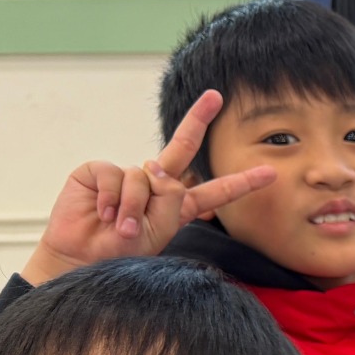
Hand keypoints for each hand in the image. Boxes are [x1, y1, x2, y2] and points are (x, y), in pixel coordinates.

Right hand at [24, 90, 274, 285]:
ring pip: (146, 177)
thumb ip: (169, 199)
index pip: (216, 191)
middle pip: (182, 147)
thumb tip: (156, 166)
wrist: (84, 258)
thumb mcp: (160, 231)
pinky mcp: (99, 170)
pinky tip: (103, 213)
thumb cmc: (123, 250)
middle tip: (215, 96)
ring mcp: (128, 175)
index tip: (270, 173)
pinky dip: (113, 199)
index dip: (242, 183)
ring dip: (134, 208)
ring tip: (122, 228)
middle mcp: (156, 184)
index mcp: (178, 204)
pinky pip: (116, 175)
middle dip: (199, 119)